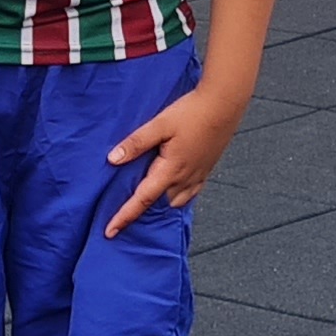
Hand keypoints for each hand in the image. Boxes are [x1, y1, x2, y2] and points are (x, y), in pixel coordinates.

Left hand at [104, 82, 250, 235]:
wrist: (224, 104)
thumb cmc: (192, 112)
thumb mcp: (159, 125)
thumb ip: (136, 143)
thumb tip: (113, 159)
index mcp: (170, 170)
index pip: (143, 199)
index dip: (125, 216)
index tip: (110, 232)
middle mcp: (185, 178)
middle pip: (159, 204)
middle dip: (142, 211)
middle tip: (124, 214)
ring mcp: (198, 175)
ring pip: (176, 200)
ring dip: (161, 204)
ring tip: (147, 201)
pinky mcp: (206, 168)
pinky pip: (190, 192)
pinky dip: (178, 196)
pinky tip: (173, 188)